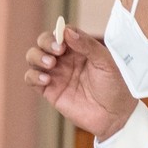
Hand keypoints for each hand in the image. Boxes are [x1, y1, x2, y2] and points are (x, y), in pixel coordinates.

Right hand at [24, 25, 136, 139]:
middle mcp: (65, 59)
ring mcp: (56, 74)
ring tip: (50, 64)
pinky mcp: (49, 91)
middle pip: (44, 41)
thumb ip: (87, 45)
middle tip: (57, 51)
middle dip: (46, 42)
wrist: (115, 115)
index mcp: (80, 48)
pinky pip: (31, 78)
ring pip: (34, 57)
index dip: (59, 33)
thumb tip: (67, 32)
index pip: (62, 32)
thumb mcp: (106, 62)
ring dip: (37, 56)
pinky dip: (33, 76)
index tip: (64, 41)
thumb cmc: (116, 86)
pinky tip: (46, 79)